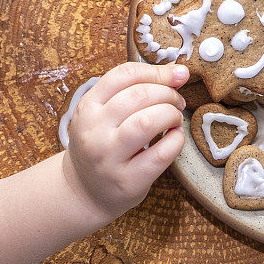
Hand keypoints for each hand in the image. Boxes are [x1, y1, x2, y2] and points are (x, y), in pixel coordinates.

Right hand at [61, 62, 189, 214]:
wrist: (84, 192)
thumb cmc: (102, 145)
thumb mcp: (103, 114)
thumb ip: (133, 91)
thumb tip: (179, 72)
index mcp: (87, 107)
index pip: (124, 75)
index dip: (157, 71)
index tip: (177, 75)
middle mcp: (93, 131)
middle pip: (139, 95)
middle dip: (168, 93)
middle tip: (177, 102)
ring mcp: (109, 158)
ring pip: (148, 121)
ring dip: (171, 114)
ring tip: (175, 119)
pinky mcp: (128, 181)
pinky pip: (161, 154)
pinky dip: (176, 140)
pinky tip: (175, 138)